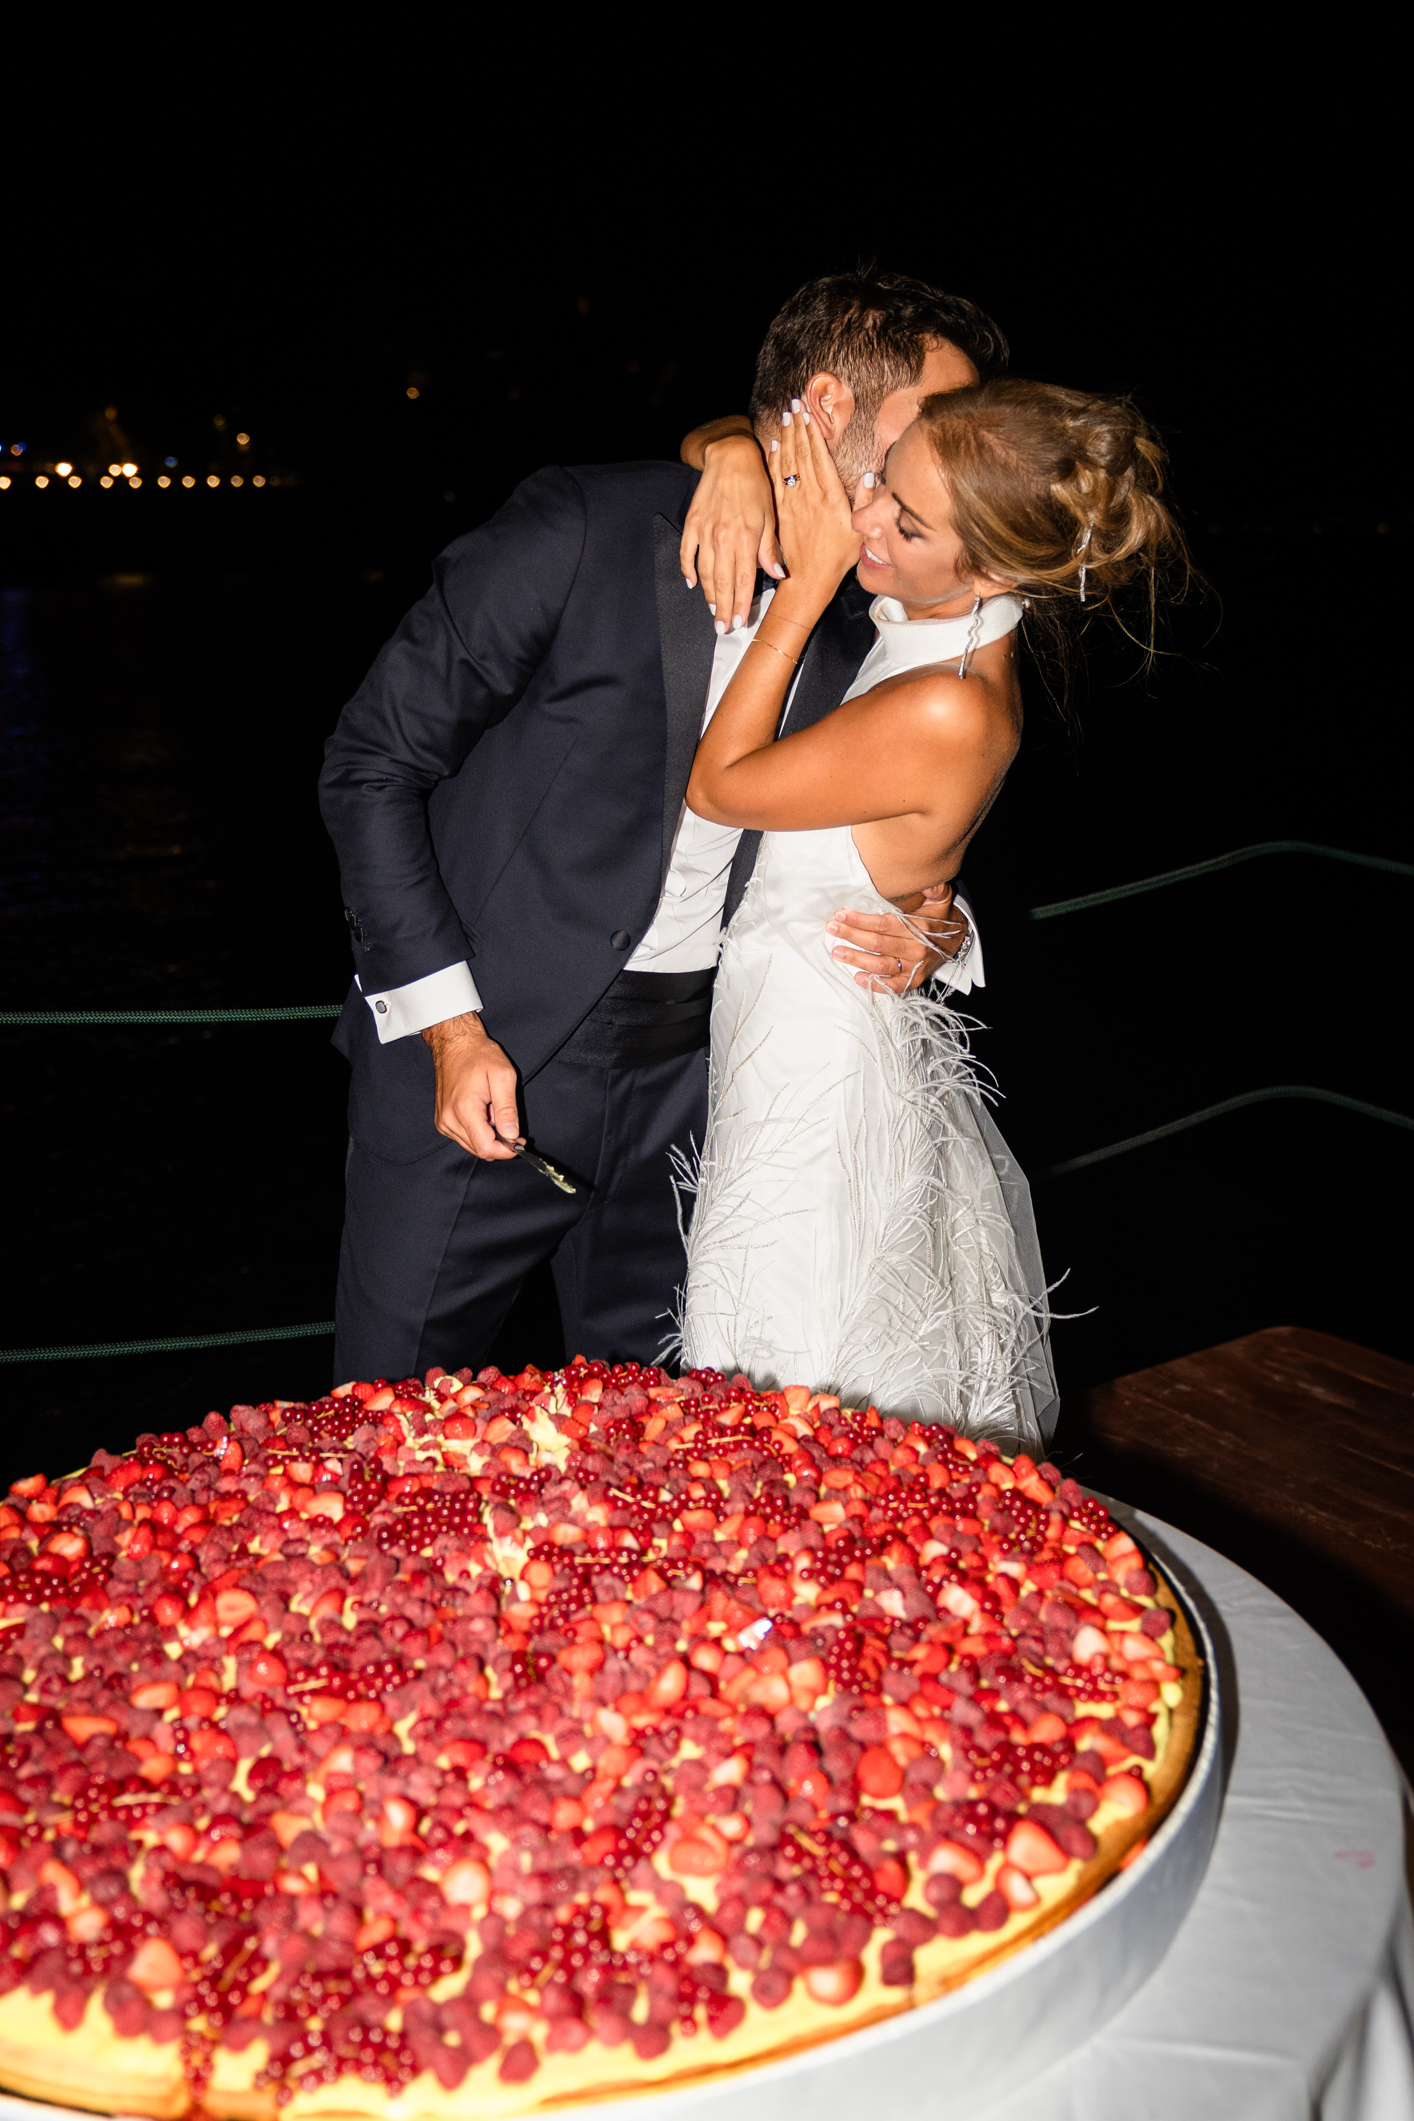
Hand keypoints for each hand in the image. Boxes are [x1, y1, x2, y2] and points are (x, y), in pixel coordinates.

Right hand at [422, 1013, 521, 1158]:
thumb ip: (508, 1109)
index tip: (519, 1141)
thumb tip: (512, 1135)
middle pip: (479, 1150)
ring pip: (472, 1146)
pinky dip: (477, 1131)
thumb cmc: (479, 1055)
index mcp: (464, 1110)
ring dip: (488, 1135)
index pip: (486, 1148)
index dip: (506, 1150)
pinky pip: (464, 1138)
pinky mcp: (442, 1122)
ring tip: (491, 1110)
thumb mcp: (503, 1076)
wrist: (455, 1044)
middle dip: (499, 1141)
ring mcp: (443, 1122)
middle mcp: (449, 1120)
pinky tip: (481, 1111)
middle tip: (508, 1119)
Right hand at [680, 435, 783, 632]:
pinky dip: (688, 570)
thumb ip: (770, 549)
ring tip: (712, 612)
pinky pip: (687, 554)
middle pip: (722, 582)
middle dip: (723, 609)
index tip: (739, 622)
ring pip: (705, 573)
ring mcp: (705, 531)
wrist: (730, 457)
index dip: (740, 604)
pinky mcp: (692, 524)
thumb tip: (777, 575)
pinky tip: (693, 583)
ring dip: (709, 595)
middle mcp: (723, 537)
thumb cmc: (756, 485)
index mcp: (746, 537)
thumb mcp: (771, 516)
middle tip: (722, 629)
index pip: (743, 580)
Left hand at [767, 400, 860, 599]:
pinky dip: (774, 460)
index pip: (820, 455)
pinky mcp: (781, 511)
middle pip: (801, 452)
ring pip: (787, 462)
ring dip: (785, 437)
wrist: (809, 579)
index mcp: (831, 496)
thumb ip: (866, 502)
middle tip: (793, 403)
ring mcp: (793, 502)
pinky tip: (773, 445)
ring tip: (784, 416)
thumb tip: (870, 474)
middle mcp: (810, 495)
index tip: (808, 411)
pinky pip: (776, 479)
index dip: (813, 431)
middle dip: (797, 426)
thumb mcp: (860, 531)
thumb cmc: (839, 557)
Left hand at [826, 884, 970, 993]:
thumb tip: (927, 880)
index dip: (861, 920)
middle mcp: (916, 948)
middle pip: (877, 943)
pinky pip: (893, 986)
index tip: (842, 914)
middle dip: (852, 935)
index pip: (884, 924)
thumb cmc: (942, 918)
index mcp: (920, 928)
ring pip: (880, 965)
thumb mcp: (942, 899)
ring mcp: (914, 967)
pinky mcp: (914, 980)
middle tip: (832, 928)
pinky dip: (875, 985)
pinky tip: (858, 978)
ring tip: (837, 952)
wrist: (958, 941)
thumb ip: (934, 888)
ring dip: (857, 959)